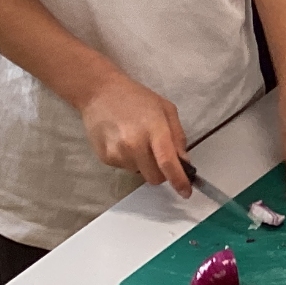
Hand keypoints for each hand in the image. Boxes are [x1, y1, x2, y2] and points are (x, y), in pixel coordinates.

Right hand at [78, 72, 190, 195]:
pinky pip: (125, 168)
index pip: (168, 162)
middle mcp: (134, 143)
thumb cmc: (136, 98)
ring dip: (143, 164)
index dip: (179, 181)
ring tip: (136, 139)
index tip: (186, 192)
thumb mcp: (166, 109)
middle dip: (162, 173)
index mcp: (154, 128)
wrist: (100, 92)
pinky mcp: (105, 158)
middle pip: (154, 177)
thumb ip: (178, 136)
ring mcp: (118, 152)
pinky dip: (129, 160)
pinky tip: (123, 140)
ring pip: (139, 173)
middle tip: (158, 156)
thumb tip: (184, 162)